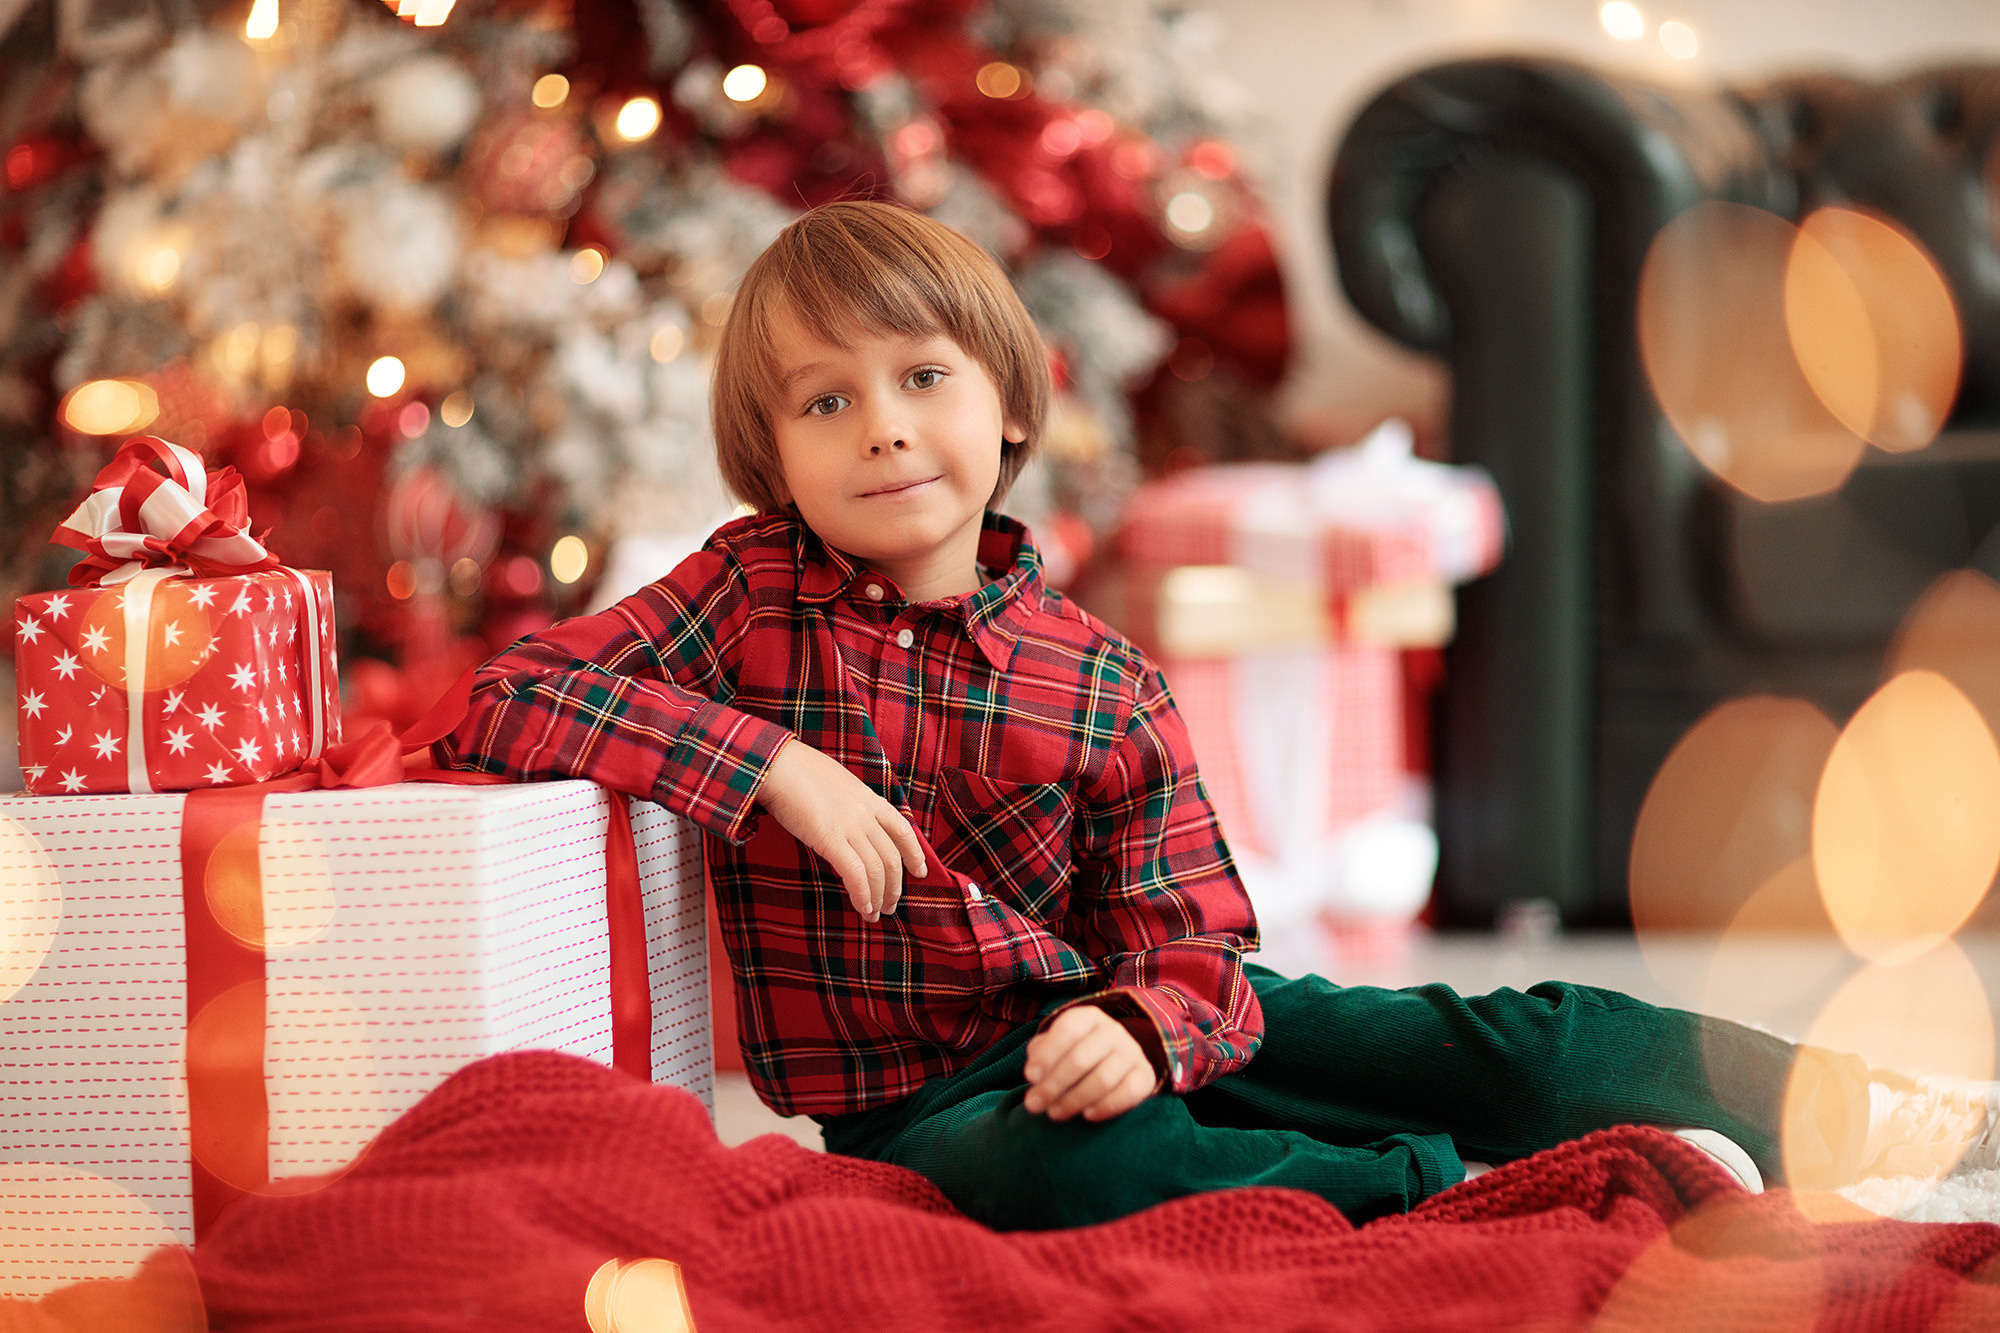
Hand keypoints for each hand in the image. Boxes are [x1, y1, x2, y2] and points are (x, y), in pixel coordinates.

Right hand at [756, 739, 925, 921]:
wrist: (776, 764)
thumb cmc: (798, 772)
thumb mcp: (837, 782)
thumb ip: (850, 802)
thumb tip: (849, 821)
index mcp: (869, 798)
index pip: (902, 829)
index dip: (915, 853)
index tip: (921, 872)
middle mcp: (866, 813)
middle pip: (892, 857)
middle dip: (895, 886)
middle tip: (890, 906)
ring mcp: (850, 825)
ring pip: (877, 869)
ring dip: (879, 896)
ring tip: (874, 914)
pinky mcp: (830, 838)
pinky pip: (855, 873)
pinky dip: (862, 894)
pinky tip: (862, 907)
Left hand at [1021, 1005, 1158, 1122]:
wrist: (1115, 1060)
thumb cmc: (1074, 1052)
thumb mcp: (1055, 1045)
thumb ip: (1040, 1053)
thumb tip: (1034, 1074)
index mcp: (1089, 1017)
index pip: (1068, 1030)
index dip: (1047, 1054)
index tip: (1030, 1077)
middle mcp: (1114, 1031)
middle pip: (1081, 1058)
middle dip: (1053, 1085)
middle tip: (1034, 1105)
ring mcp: (1133, 1052)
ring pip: (1103, 1079)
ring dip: (1074, 1100)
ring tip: (1054, 1113)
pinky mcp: (1145, 1076)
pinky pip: (1128, 1093)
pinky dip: (1106, 1106)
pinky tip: (1087, 1115)